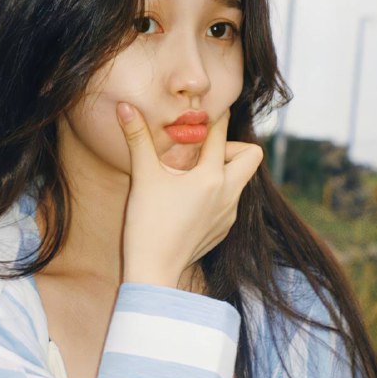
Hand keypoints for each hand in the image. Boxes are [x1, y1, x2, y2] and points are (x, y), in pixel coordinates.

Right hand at [116, 103, 263, 287]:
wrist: (153, 272)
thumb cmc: (147, 224)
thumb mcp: (143, 177)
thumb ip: (137, 138)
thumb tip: (125, 105)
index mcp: (211, 177)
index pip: (221, 135)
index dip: (216, 118)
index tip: (211, 111)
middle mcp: (228, 194)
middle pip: (251, 156)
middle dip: (232, 147)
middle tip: (203, 152)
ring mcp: (229, 214)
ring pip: (240, 180)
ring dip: (223, 171)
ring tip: (192, 175)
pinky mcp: (223, 230)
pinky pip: (230, 202)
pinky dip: (217, 194)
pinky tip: (190, 201)